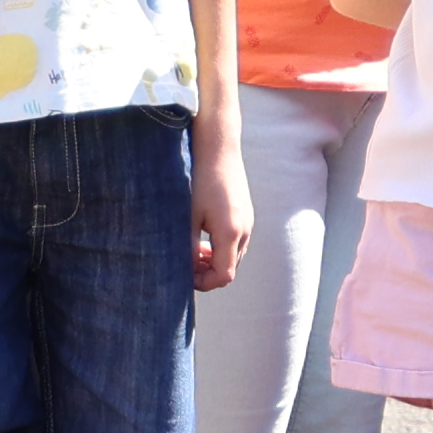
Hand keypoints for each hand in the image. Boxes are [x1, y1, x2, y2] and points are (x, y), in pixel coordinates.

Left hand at [189, 134, 251, 294]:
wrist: (219, 150)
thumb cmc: (199, 181)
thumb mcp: (188, 216)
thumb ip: (188, 246)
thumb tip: (183, 270)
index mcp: (230, 234)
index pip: (223, 276)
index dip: (203, 283)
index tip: (184, 277)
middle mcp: (244, 231)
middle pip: (230, 269)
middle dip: (207, 273)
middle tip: (184, 267)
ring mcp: (248, 223)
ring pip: (233, 257)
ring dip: (213, 261)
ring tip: (192, 252)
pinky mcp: (246, 215)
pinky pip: (236, 243)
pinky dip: (220, 248)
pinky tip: (203, 237)